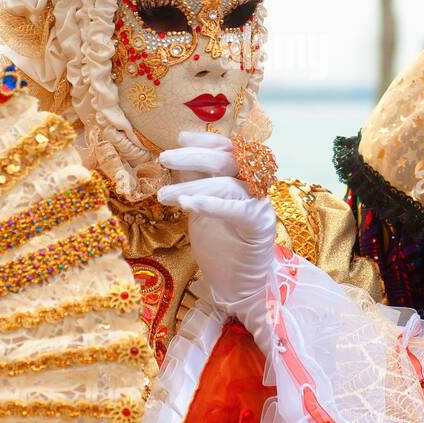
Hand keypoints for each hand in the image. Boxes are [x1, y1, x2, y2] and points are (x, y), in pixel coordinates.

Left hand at [159, 133, 277, 322]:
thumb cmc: (221, 246)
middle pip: (227, 160)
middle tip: (164, 157)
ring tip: (164, 195)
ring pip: (228, 184)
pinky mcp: (259, 226)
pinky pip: (238, 209)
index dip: (205, 141)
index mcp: (241, 179)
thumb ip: (195, 183)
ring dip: (193, 186)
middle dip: (193, 156)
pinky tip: (187, 205)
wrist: (239, 285)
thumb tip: (176, 156)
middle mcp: (253, 188)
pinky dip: (212, 204)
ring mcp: (258, 205)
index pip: (226, 150)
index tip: (179, 138)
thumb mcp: (200, 208)